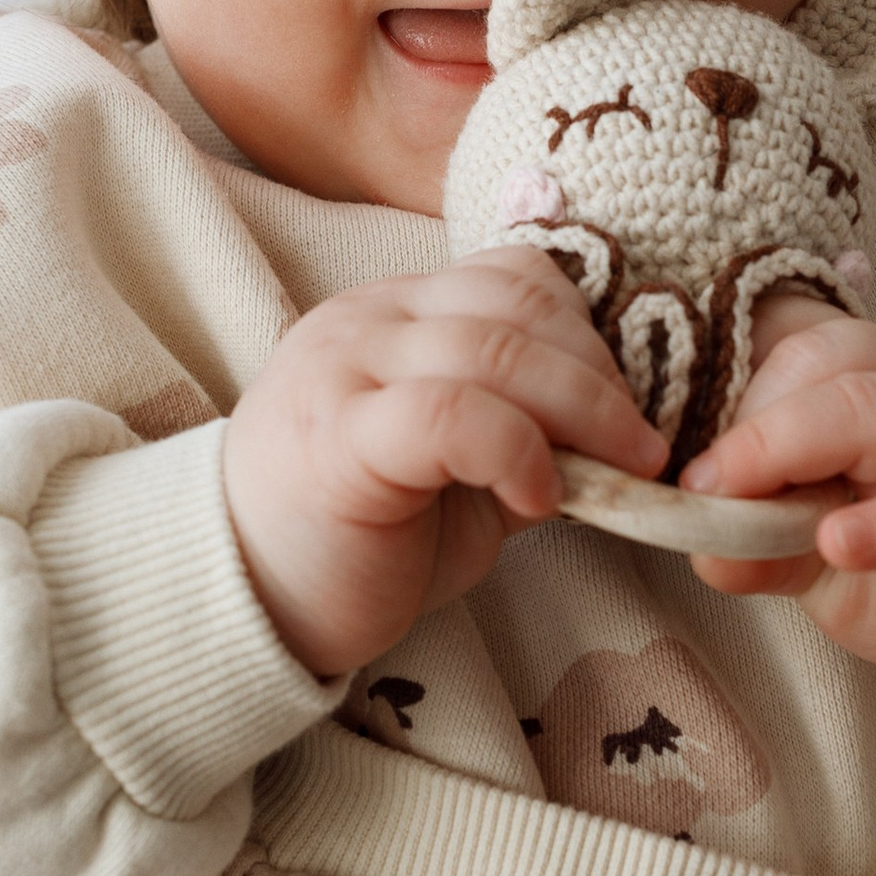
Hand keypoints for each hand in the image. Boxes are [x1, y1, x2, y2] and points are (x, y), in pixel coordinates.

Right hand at [223, 253, 665, 675]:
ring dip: (581, 412)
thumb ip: (526, 433)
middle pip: (516, 305)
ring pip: (493, 348)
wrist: (237, 600)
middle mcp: (369, 320)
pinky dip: (518, 450)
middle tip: (638, 450)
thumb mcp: (459, 474)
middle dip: (601, 376)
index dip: (587, 334)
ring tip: (613, 476)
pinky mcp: (339, 437)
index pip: (514, 275)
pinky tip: (537, 501)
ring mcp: (347, 369)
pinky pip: (451, 412)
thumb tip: (618, 439)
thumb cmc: (355, 540)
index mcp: (398, 314)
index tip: (623, 411)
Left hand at [680, 312, 875, 719]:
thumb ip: (764, 539)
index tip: (687, 466)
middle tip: (700, 490)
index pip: (801, 349)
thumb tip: (695, 539)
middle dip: (751, 425)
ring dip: (792, 451)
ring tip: (740, 508)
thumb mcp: (828, 550)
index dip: (733, 398)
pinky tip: (841, 543)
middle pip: (830, 367)